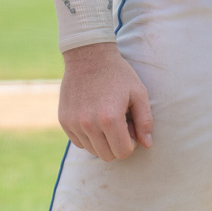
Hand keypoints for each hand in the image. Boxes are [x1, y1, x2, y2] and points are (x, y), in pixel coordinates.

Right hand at [59, 41, 152, 161]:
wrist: (88, 55)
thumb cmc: (118, 74)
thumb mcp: (139, 93)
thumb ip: (145, 121)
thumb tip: (147, 145)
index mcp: (110, 119)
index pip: (123, 153)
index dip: (130, 143)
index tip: (130, 127)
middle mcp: (89, 124)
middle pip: (107, 156)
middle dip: (117, 144)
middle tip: (119, 124)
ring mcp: (74, 123)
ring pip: (92, 150)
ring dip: (102, 141)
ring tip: (106, 119)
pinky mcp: (64, 120)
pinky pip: (78, 142)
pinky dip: (88, 136)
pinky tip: (93, 117)